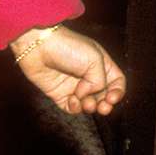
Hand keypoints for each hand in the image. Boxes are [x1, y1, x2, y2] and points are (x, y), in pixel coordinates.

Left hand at [9, 26, 125, 115]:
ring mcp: (74, 86)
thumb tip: (89, 95)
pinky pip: (72, 108)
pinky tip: (72, 99)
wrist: (38, 46)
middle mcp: (88, 76)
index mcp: (101, 64)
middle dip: (106, 105)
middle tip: (103, 108)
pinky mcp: (59, 94)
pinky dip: (75, 108)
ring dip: (90, 107)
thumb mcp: (94, 59)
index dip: (118, 92)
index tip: (112, 97)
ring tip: (86, 102)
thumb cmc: (68, 47)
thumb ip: (100, 81)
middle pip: (104, 96)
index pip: (117, 83)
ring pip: (89, 105)